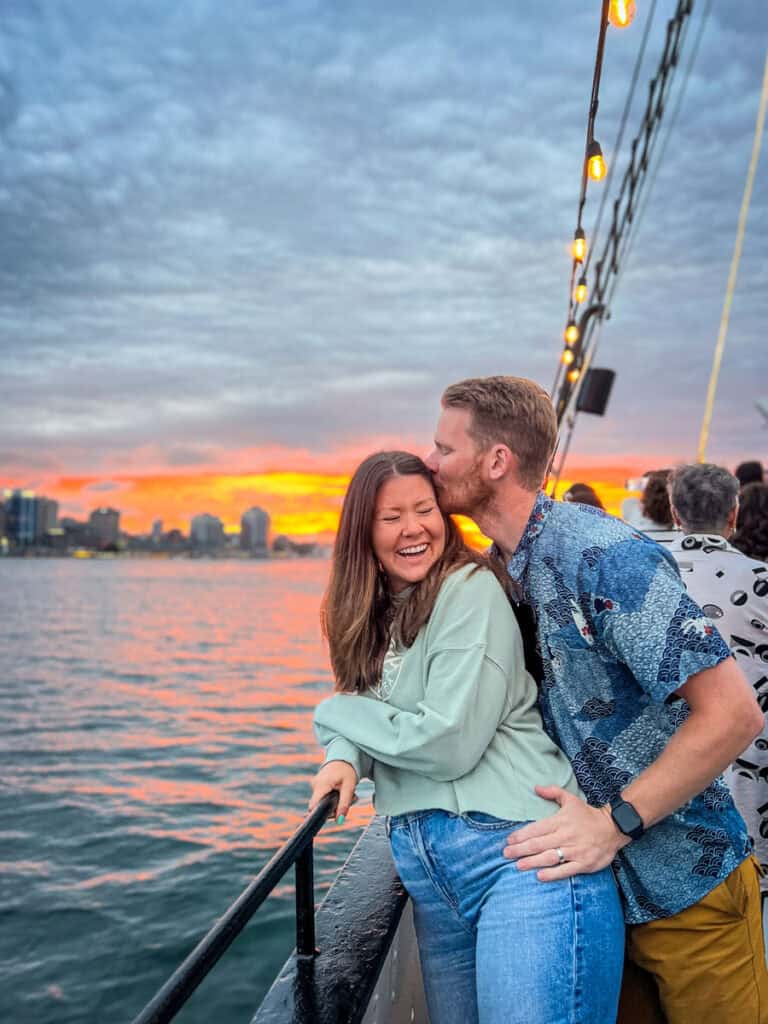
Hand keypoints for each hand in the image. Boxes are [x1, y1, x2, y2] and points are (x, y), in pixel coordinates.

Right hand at [308, 760, 357, 821]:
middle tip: (351, 800)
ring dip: (337, 803)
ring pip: (323, 802)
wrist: (344, 757)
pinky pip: (324, 797)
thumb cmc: (347, 770)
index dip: (321, 814)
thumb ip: (344, 804)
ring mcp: (315, 785)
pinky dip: (333, 798)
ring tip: (349, 794)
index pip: (314, 806)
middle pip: (320, 806)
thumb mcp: (349, 787)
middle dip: (336, 808)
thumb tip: (339, 821)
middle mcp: (315, 785)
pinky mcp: (318, 786)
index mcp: (321, 784)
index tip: (335, 815)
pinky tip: (342, 792)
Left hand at [502, 785, 630, 880]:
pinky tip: (539, 876)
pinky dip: (552, 874)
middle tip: (506, 854)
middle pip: (539, 844)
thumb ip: (552, 792)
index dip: (521, 835)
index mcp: (560, 821)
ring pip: (549, 857)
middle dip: (520, 850)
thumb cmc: (588, 814)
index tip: (509, 841)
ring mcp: (575, 851)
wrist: (613, 828)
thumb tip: (536, 787)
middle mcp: (565, 836)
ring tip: (518, 865)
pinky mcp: (583, 863)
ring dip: (532, 862)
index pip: (536, 829)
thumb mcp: (571, 799)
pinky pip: (565, 870)